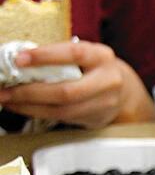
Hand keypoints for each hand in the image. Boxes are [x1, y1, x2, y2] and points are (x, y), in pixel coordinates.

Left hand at [0, 41, 154, 127]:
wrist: (123, 91)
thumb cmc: (93, 68)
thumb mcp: (83, 55)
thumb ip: (59, 57)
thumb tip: (18, 60)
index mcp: (102, 56)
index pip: (74, 54)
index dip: (45, 57)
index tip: (18, 59)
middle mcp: (108, 80)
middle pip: (66, 91)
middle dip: (30, 92)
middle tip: (5, 90)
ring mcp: (105, 103)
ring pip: (62, 110)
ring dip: (29, 107)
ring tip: (8, 100)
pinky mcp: (96, 119)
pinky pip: (62, 119)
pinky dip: (37, 113)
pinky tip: (22, 107)